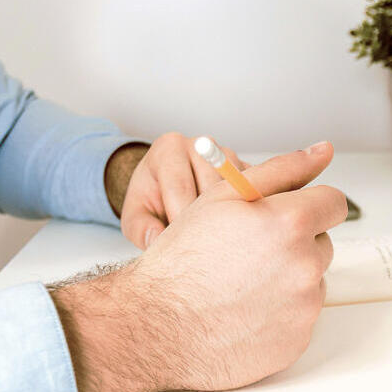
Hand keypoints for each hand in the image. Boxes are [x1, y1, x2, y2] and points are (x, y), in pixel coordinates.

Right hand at [53, 142, 346, 391]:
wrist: (158, 326)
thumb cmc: (184, 259)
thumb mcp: (224, 196)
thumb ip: (282, 169)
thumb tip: (323, 151)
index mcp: (291, 222)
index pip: (334, 203)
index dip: (311, 206)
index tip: (293, 214)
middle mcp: (305, 265)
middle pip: (322, 244)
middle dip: (296, 244)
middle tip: (251, 253)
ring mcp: (304, 307)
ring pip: (312, 282)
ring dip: (289, 279)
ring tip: (243, 284)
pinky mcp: (299, 340)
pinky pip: (301, 317)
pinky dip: (281, 313)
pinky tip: (245, 312)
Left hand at [111, 132, 248, 249]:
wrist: (169, 188)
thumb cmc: (152, 202)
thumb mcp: (135, 216)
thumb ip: (141, 229)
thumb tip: (156, 239)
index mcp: (169, 148)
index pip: (180, 186)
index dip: (181, 220)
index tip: (182, 245)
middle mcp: (201, 145)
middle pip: (212, 189)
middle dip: (208, 221)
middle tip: (203, 246)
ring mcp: (229, 155)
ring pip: (237, 192)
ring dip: (231, 219)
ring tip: (218, 239)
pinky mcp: (249, 169)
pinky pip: (255, 193)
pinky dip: (248, 214)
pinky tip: (235, 230)